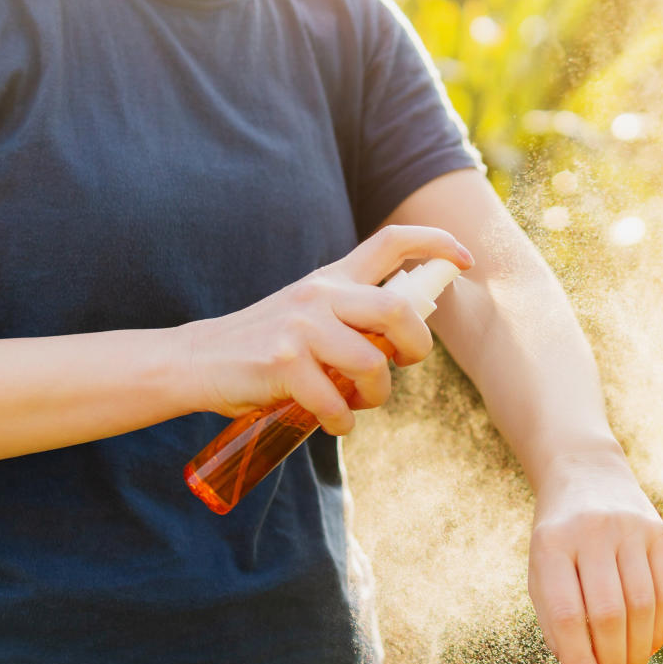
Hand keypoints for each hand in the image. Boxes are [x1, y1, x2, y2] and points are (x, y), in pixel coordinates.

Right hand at [179, 224, 472, 433]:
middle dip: (418, 347)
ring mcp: (301, 327)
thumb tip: (405, 341)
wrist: (197, 361)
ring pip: (373, 365)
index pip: (392, 241)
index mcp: (331, 278)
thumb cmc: (263, 345)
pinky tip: (332, 422)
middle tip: (407, 364)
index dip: (437, 243)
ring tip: (358, 404)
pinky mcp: (283, 363)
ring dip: (376, 397)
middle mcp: (320, 295)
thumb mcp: (307, 313)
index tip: (465, 259)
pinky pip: (336, 402)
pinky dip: (342, 421)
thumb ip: (350, 316)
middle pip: (400, 310)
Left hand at [527, 454, 662, 663]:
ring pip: (641, 606)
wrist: (586, 473)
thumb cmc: (558, 536)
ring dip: (638, 652)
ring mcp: (629, 528)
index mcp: (551, 543)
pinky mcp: (658, 532)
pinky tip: (648, 648)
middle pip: (608, 614)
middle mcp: (591, 532)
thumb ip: (555, 618)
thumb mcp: (541, 569)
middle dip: (611, 662)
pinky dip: (659, 629)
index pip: (566, 614)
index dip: (578, 661)